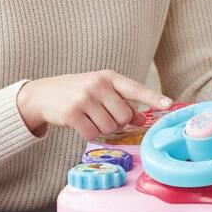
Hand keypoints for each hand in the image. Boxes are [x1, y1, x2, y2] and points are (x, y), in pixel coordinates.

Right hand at [16, 71, 171, 139]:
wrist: (43, 94)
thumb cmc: (78, 93)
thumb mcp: (101, 92)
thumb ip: (122, 103)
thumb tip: (142, 119)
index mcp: (109, 77)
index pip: (136, 88)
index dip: (153, 98)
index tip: (169, 104)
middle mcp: (98, 85)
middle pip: (124, 116)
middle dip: (117, 122)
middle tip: (102, 116)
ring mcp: (84, 98)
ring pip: (109, 127)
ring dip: (102, 128)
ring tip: (89, 118)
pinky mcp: (72, 113)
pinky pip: (92, 133)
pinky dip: (88, 133)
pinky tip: (79, 123)